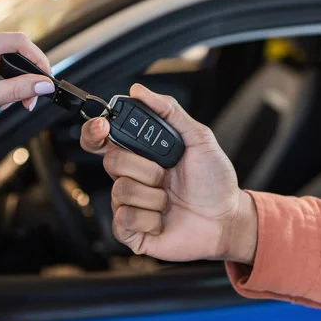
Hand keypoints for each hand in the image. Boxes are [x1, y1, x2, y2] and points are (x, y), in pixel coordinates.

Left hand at [0, 32, 55, 142]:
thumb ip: (19, 89)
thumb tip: (45, 84)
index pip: (17, 42)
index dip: (37, 59)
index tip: (46, 79)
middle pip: (16, 51)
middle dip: (28, 75)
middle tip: (33, 98)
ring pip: (11, 61)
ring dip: (19, 82)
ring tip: (18, 102)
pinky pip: (2, 69)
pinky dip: (9, 85)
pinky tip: (5, 100)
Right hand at [80, 84, 257, 263]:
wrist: (227, 220)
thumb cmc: (214, 182)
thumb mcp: (199, 138)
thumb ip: (170, 111)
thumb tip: (139, 90)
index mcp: (140, 153)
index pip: (102, 139)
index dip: (94, 131)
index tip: (103, 126)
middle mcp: (131, 176)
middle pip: (111, 162)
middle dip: (145, 168)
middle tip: (165, 175)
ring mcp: (129, 203)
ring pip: (121, 191)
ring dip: (153, 196)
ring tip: (169, 200)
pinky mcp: (130, 230)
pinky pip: (124, 218)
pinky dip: (150, 219)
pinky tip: (162, 220)